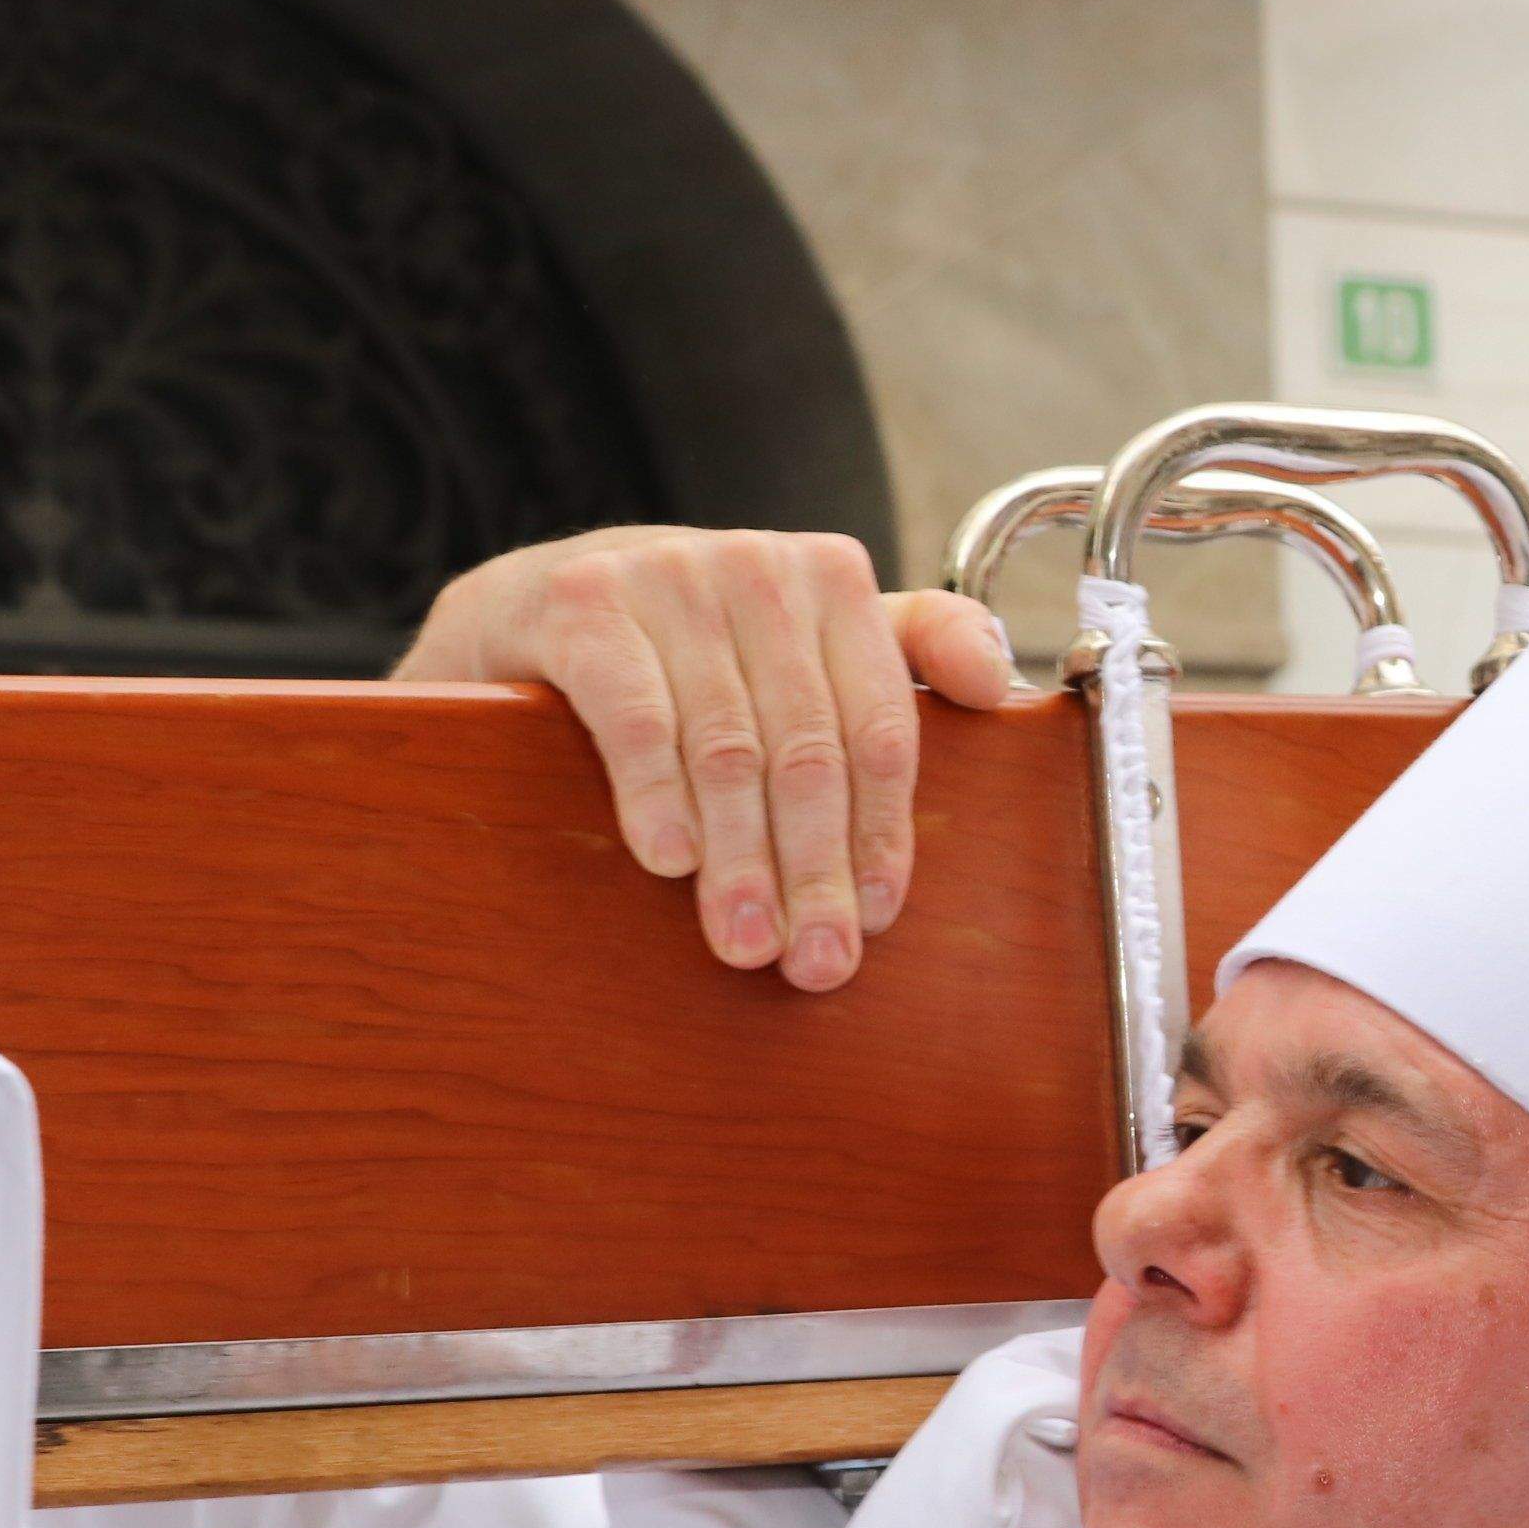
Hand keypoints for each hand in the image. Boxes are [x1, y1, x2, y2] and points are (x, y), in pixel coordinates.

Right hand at [395, 528, 1022, 984]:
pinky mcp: (583, 603)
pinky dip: (657, 796)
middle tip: (813, 962)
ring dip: (740, 860)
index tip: (875, 919)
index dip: (882, 832)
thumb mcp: (802, 641)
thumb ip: (909, 652)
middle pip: (809, 749)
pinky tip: (670, 863)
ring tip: (744, 944)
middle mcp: (758, 565)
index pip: (880, 726)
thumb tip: (1002, 684)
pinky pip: (637, 718)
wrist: (526, 610)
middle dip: (814, 870)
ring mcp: (668, 576)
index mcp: (832, 578)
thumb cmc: (686, 649)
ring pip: (729, 746)